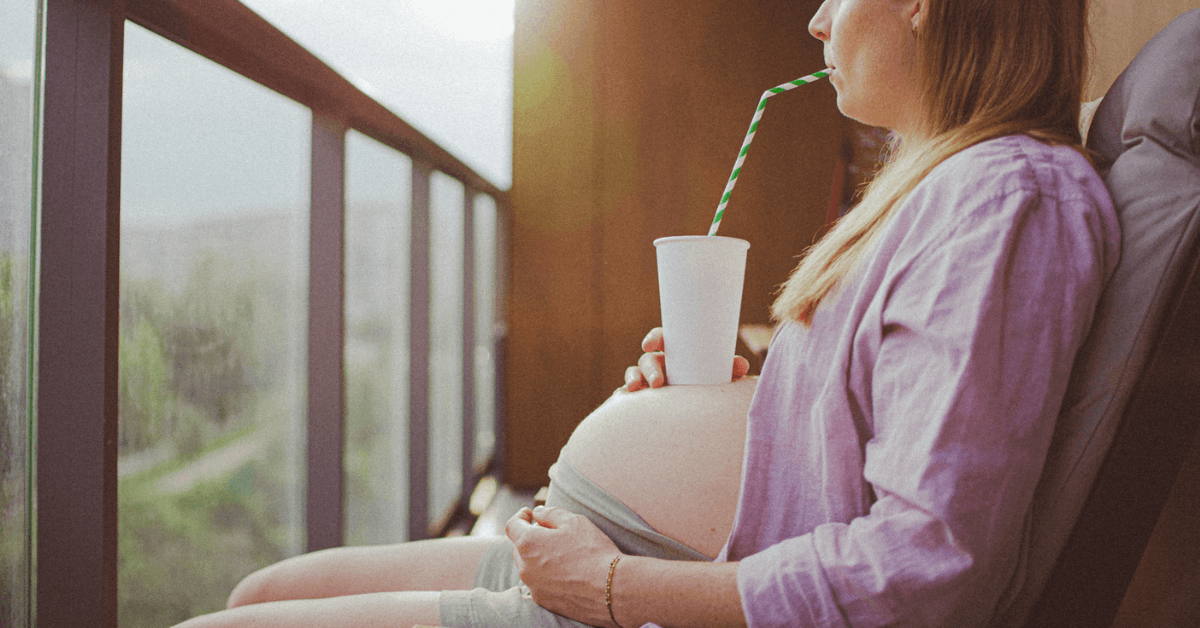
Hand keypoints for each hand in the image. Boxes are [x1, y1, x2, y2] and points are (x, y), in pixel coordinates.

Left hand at [505, 506, 621, 626]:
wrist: (610, 588)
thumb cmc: (592, 551)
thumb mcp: (574, 521)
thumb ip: (550, 513)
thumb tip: (537, 513)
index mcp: (528, 543)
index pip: (512, 526)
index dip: (520, 517)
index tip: (529, 514)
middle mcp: (525, 567)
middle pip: (518, 548)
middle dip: (529, 538)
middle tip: (549, 533)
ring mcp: (533, 586)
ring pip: (527, 567)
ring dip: (536, 558)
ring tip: (559, 554)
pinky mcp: (544, 601)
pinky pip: (538, 584)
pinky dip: (545, 576)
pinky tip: (564, 573)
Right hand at [622, 327, 749, 391]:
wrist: (702, 412)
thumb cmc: (708, 385)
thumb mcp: (720, 376)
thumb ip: (729, 369)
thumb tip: (741, 366)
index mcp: (677, 354)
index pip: (663, 339)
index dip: (655, 338)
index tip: (650, 345)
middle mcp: (660, 365)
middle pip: (648, 359)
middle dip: (650, 369)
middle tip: (659, 382)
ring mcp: (649, 381)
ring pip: (635, 374)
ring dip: (635, 379)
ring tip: (638, 389)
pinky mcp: (642, 398)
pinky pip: (628, 393)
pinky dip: (625, 394)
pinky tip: (625, 397)